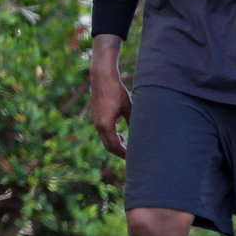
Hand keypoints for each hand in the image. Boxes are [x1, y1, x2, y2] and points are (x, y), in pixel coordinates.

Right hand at [89, 38, 131, 157]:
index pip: (115, 146)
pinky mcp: (96, 116)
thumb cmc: (116, 91)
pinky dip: (111, 136)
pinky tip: (120, 133)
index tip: (134, 157)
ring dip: (116, 144)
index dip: (124, 153)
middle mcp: (98, 125)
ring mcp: (95, 121)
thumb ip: (133, 122)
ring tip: (127, 144)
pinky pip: (103, 132)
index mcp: (105, 125)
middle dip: (120, 152)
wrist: (102, 77)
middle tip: (132, 156)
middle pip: (109, 146)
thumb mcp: (128, 107)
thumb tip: (140, 135)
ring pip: (105, 139)